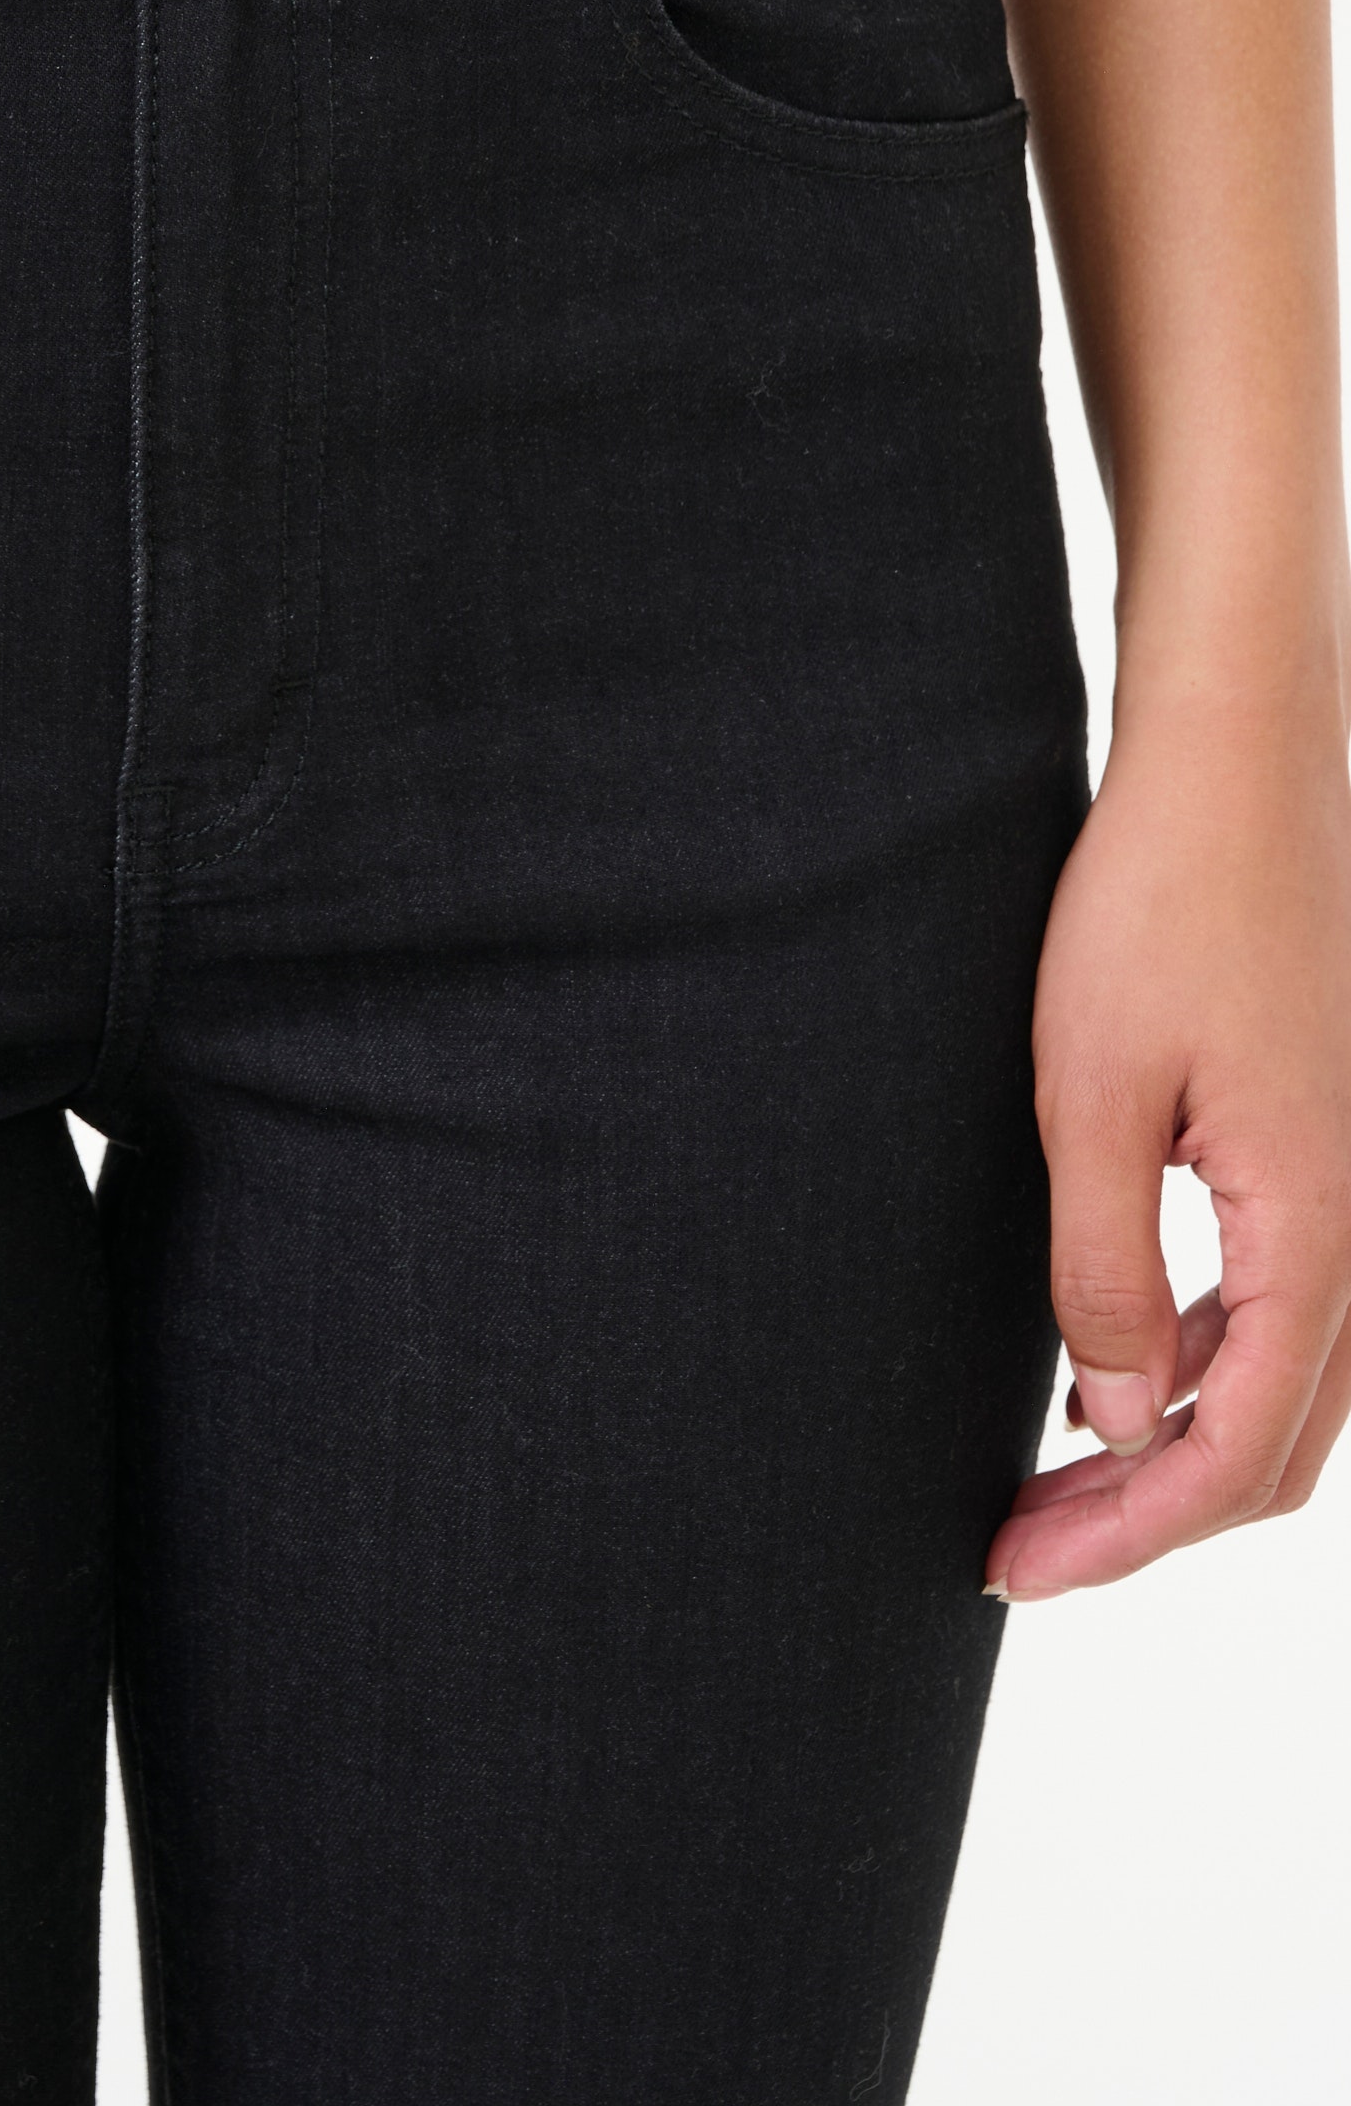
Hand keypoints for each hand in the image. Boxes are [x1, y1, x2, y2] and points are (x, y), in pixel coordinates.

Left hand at [987, 677, 1350, 1601]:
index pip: (1232, 1451)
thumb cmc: (1158, 905)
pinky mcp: (1323, 1151)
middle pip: (1275, 1446)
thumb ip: (1105, 1268)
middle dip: (1148, 1518)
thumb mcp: (1092, 1095)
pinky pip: (1283, 1310)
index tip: (1015, 1566)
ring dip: (1175, 1448)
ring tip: (1049, 1481)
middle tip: (1019, 1549)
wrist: (1236, 767)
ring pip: (1288, 1386)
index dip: (1124, 1532)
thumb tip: (1116, 1421)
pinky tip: (1111, 1372)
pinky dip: (1203, 1367)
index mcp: (1319, 1228)